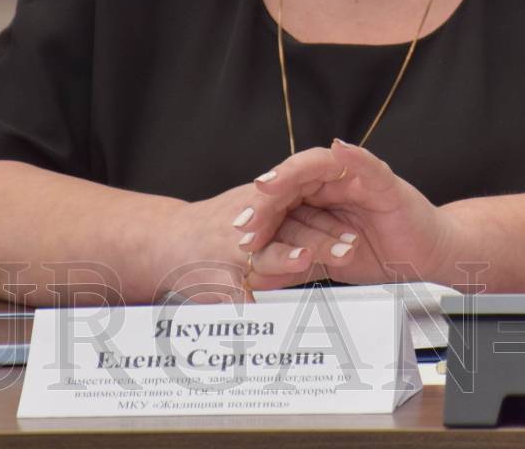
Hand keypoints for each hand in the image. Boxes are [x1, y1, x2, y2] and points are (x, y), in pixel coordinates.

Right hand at [145, 174, 356, 302]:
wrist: (168, 240)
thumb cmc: (220, 233)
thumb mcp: (260, 221)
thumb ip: (296, 226)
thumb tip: (344, 236)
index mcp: (267, 211)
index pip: (305, 214)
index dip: (330, 225)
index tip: (356, 238)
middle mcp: (251, 227)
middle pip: (290, 231)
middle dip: (319, 241)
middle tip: (349, 251)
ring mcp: (229, 251)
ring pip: (262, 253)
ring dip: (283, 258)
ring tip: (303, 260)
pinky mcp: (213, 278)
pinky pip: (229, 291)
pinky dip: (243, 302)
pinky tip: (257, 313)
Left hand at [245, 140, 459, 285]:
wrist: (425, 259)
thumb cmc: (380, 254)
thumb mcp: (327, 264)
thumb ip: (293, 265)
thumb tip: (253, 278)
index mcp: (319, 199)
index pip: (282, 197)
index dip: (259, 212)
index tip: (239, 235)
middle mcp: (335, 183)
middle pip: (293, 179)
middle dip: (267, 198)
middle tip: (246, 220)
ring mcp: (358, 179)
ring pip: (320, 165)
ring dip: (292, 174)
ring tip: (269, 185)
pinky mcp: (385, 182)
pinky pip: (367, 164)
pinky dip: (354, 155)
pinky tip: (339, 149)